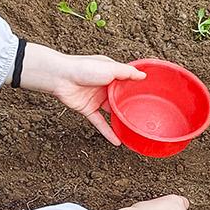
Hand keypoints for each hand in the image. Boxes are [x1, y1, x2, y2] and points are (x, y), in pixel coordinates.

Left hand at [18, 43, 144, 144]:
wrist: (60, 77)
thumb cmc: (84, 68)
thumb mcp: (110, 68)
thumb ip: (127, 72)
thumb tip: (143, 75)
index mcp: (111, 74)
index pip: (127, 82)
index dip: (136, 89)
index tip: (149, 96)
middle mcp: (104, 87)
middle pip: (120, 99)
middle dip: (130, 107)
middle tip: (144, 116)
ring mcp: (96, 99)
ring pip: (111, 113)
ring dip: (120, 121)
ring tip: (133, 131)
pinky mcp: (88, 110)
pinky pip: (100, 123)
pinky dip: (108, 132)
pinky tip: (117, 142)